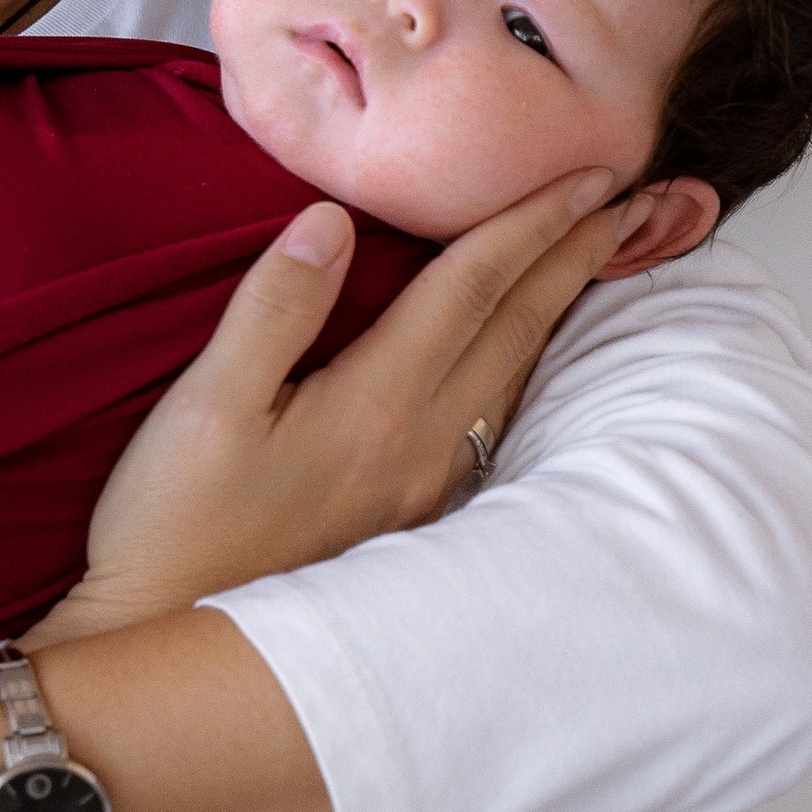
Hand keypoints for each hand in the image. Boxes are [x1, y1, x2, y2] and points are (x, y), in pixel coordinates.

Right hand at [42, 171, 640, 630]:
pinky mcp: (408, 515)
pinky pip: (492, 416)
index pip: (473, 289)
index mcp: (376, 406)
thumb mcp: (206, 405)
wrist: (171, 640)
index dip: (532, 222)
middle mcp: (419, 446)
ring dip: (562, 307)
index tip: (591, 171)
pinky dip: (523, 361)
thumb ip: (274, 308)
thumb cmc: (172, 522)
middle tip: (641, 197)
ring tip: (599, 255)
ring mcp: (421, 486)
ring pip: (514, 375)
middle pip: (518, 329)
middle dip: (579, 256)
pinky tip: (522, 349)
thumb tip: (333, 218)